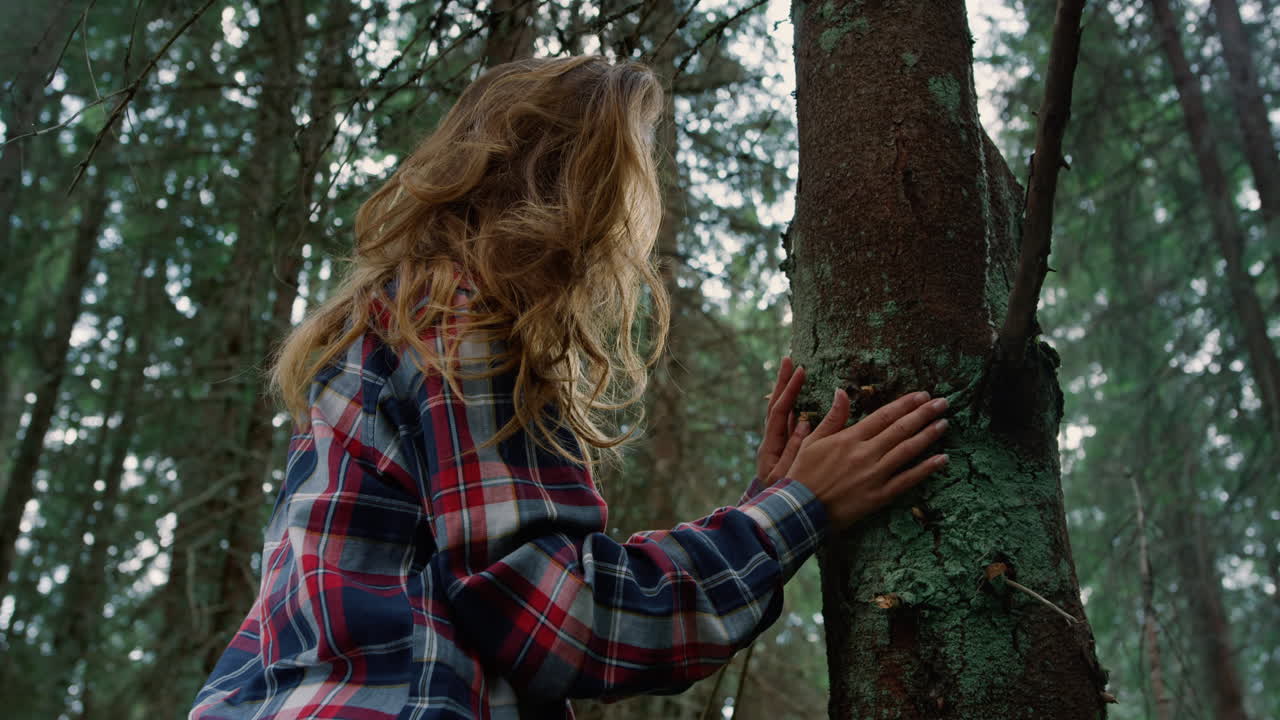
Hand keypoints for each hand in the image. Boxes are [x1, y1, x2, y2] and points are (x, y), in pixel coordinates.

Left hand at [755, 357, 811, 486]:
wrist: (772, 517)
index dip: (789, 391)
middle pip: (776, 407)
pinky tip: (801, 401)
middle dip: (783, 383)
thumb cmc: (780, 498)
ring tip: (794, 373)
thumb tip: (803, 420)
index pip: (779, 411)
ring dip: (787, 394)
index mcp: (770, 446)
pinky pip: (790, 426)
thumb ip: (795, 449)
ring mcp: (778, 446)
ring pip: (782, 415)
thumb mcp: (787, 474)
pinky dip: (795, 410)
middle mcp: (772, 442)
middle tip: (789, 360)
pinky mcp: (784, 451)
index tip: (799, 371)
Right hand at [787, 388, 949, 529]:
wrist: (800, 509)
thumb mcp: (813, 441)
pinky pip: (907, 480)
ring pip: (907, 451)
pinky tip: (942, 459)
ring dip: (928, 435)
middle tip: (942, 402)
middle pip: (900, 429)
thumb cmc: (803, 474)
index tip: (921, 395)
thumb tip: (841, 391)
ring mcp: (874, 475)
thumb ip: (832, 417)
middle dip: (923, 414)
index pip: (884, 416)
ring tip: (944, 423)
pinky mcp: (879, 496)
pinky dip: (926, 469)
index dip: (905, 404)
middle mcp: (865, 454)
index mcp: (849, 438)